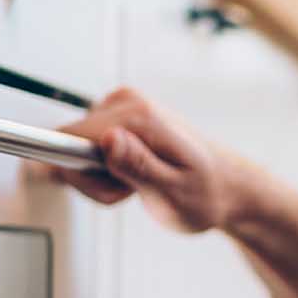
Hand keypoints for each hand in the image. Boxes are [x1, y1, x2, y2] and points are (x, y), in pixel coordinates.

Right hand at [51, 87, 246, 232]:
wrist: (227, 187)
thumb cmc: (207, 194)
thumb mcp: (173, 192)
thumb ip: (137, 166)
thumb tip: (107, 140)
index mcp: (140, 117)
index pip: (69, 137)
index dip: (78, 173)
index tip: (106, 188)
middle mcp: (129, 103)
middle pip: (71, 144)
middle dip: (93, 179)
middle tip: (130, 192)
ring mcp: (124, 108)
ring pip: (78, 149)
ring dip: (101, 178)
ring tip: (138, 187)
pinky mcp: (120, 118)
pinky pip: (90, 148)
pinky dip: (108, 171)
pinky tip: (135, 177)